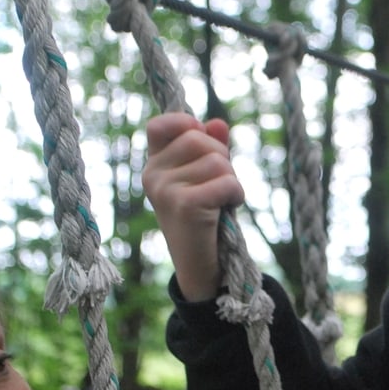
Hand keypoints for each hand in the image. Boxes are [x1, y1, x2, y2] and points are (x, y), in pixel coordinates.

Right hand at [143, 112, 245, 301]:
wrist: (200, 266)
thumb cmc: (205, 217)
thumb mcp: (205, 177)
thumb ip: (211, 147)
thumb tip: (217, 123)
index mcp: (154, 165)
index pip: (161, 124)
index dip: (187, 124)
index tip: (205, 142)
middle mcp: (152, 175)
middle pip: (199, 138)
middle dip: (222, 158)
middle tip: (219, 185)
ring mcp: (165, 190)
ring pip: (217, 161)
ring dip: (231, 180)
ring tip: (221, 201)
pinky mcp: (184, 205)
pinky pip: (226, 182)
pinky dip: (236, 195)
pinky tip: (226, 209)